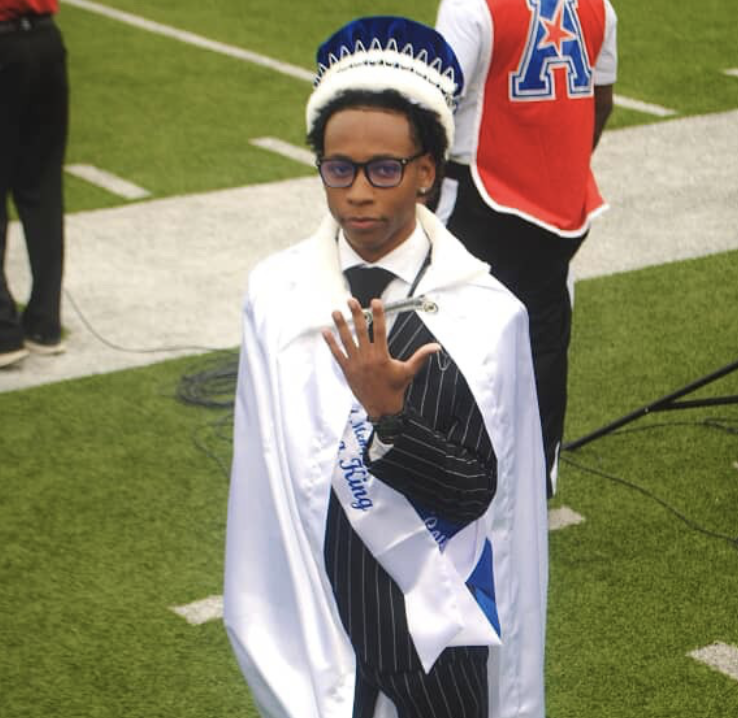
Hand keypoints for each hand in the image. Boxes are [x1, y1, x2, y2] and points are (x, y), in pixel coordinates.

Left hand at [322, 298, 439, 418]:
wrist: (382, 408)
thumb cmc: (395, 389)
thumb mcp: (409, 371)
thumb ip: (421, 356)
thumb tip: (436, 347)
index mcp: (382, 356)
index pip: (380, 330)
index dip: (378, 314)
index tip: (376, 302)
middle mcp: (367, 358)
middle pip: (361, 331)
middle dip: (356, 315)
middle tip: (352, 301)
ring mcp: (356, 363)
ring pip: (347, 341)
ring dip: (341, 325)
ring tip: (335, 312)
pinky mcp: (347, 370)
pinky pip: (338, 354)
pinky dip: (331, 343)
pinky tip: (326, 332)